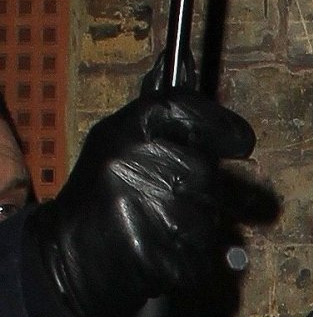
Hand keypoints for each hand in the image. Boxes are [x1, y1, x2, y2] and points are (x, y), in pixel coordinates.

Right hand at [27, 91, 254, 316]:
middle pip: (206, 174)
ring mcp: (151, 212)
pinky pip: (205, 257)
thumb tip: (182, 55)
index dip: (222, 126)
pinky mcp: (162, 257)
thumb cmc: (103, 193)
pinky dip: (193, 260)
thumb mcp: (119, 140)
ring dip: (197, 229)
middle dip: (202, 192)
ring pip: (208, 219)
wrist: (68, 257)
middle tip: (171, 200)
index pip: (189, 111)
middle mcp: (138, 165)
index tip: (241, 142)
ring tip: (159, 228)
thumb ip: (162, 113)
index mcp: (126, 131)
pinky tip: (162, 252)